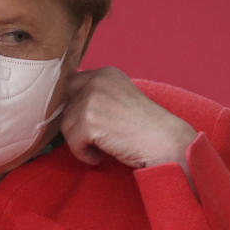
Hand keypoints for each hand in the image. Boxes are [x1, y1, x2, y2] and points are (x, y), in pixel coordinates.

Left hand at [60, 67, 196, 170]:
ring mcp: (92, 99)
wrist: (165, 142)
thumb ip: (97, 96)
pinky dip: (84, 154)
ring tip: (103, 148)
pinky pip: (72, 142)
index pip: (70, 84)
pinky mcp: (89, 121)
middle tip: (97, 139)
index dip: (73, 106)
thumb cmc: (145, 129)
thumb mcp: (120, 100)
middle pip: (66, 106)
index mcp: (106, 73)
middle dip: (77, 126)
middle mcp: (97, 81)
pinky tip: (100, 155)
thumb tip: (64, 107)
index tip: (85, 123)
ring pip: (66, 125)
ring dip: (81, 142)